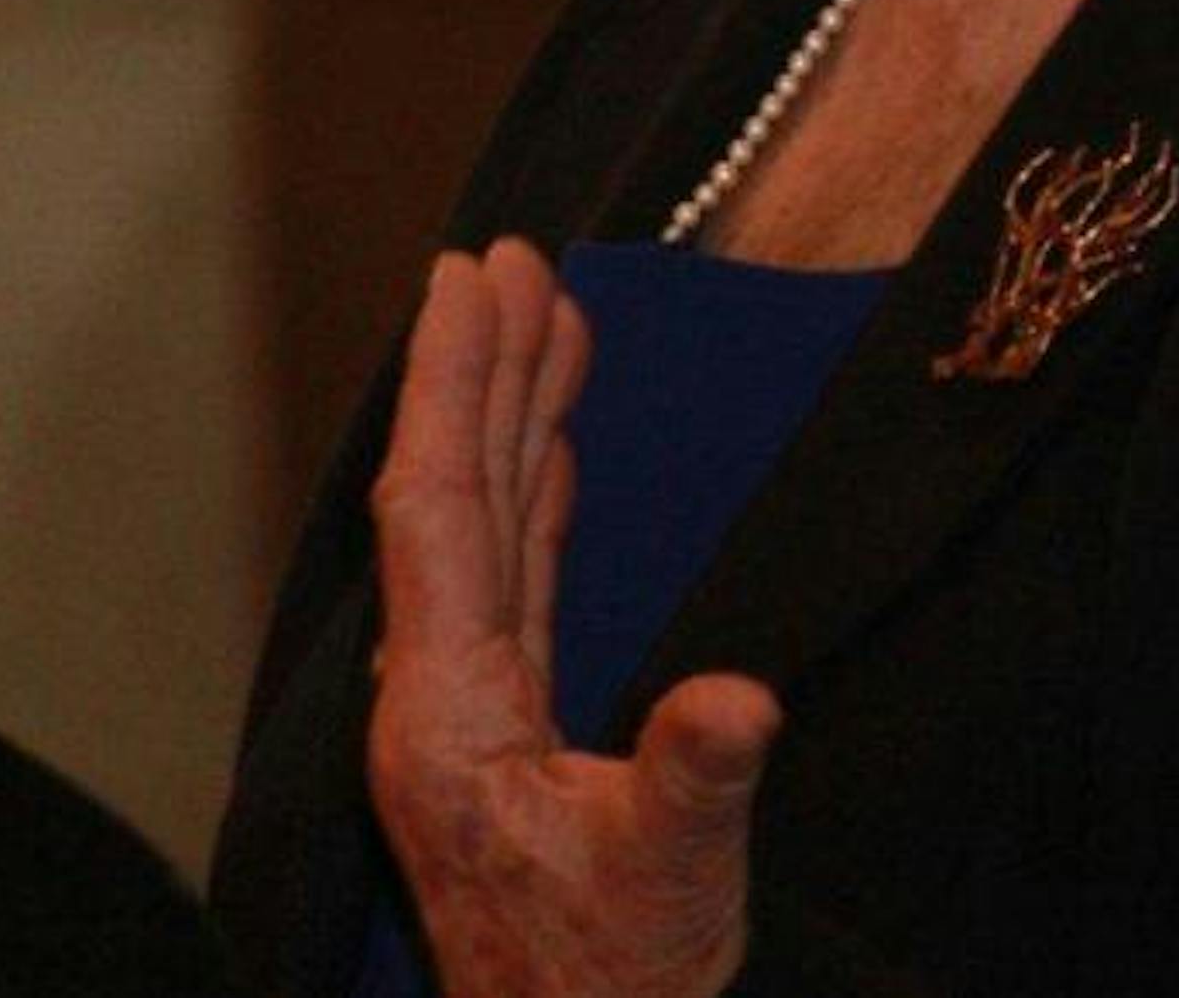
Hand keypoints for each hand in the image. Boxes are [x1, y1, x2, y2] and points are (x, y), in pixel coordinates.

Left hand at [368, 238, 780, 997]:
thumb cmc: (614, 987)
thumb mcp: (670, 879)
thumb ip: (696, 777)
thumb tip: (740, 696)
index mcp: (448, 711)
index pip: (438, 506)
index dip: (452, 384)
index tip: (469, 279)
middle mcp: (444, 692)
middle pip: (454, 490)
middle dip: (480, 367)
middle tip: (510, 254)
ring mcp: (476, 706)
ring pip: (486, 519)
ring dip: (512, 410)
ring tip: (544, 309)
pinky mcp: (516, 724)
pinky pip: (518, 568)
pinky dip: (533, 485)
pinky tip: (551, 442)